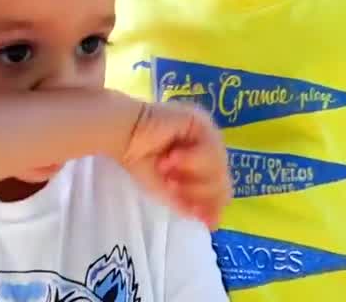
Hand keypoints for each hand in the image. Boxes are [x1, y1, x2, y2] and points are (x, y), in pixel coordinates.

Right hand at [119, 101, 230, 228]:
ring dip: (193, 177)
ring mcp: (207, 132)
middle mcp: (210, 145)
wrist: (123, 134)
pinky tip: (170, 159)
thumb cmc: (140, 160)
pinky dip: (190, 160)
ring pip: (219, 166)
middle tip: (173, 188)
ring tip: (169, 176)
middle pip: (222, 178)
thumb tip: (213, 224)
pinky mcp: (200, 121)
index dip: (215, 205)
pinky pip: (209, 148)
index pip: (221, 186)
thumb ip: (189, 204)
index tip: (204, 222)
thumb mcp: (167, 189)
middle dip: (200, 192)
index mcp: (204, 160)